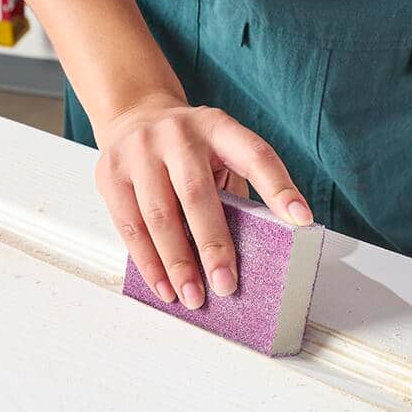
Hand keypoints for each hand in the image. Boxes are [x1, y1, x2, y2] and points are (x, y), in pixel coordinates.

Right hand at [94, 93, 312, 308]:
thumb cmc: (188, 149)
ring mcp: (139, 151)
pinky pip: (129, 226)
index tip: (301, 220)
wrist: (133, 115)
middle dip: (213, 246)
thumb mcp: (218, 153)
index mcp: (217, 127)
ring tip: (193, 297)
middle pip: (197, 194)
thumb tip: (256, 251)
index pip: (254, 155)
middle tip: (226, 285)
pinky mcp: (110, 174)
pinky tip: (163, 286)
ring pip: (158, 216)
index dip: (279, 187)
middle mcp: (177, 134)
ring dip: (177, 264)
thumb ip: (234, 189)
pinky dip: (148, 262)